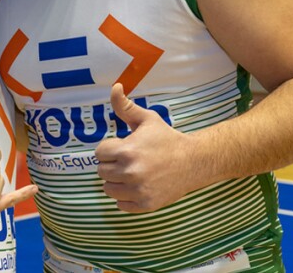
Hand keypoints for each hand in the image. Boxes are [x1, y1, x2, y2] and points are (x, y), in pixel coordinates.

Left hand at [95, 83, 200, 212]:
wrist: (193, 161)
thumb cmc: (167, 138)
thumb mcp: (147, 119)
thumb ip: (125, 106)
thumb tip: (115, 86)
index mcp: (127, 151)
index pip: (99, 153)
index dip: (109, 148)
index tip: (122, 146)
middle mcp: (130, 173)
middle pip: (102, 172)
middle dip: (112, 164)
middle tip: (128, 159)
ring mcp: (138, 191)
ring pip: (109, 189)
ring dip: (116, 182)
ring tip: (131, 172)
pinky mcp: (145, 205)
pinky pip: (121, 205)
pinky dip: (126, 197)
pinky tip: (138, 185)